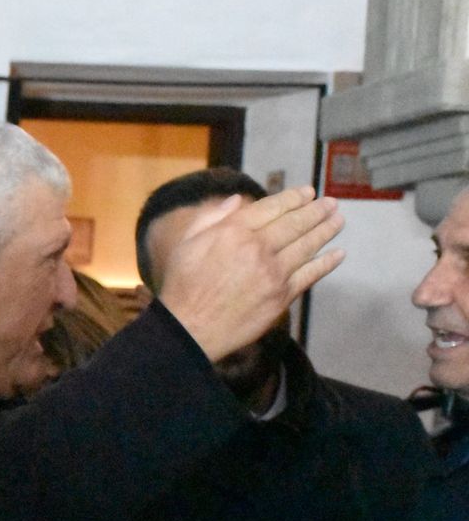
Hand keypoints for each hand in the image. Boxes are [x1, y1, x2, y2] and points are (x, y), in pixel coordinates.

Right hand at [159, 187, 344, 361]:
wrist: (189, 328)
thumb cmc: (182, 285)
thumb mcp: (186, 243)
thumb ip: (210, 218)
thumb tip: (236, 200)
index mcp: (234, 231)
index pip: (272, 208)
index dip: (293, 198)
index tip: (308, 192)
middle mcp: (258, 247)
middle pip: (295, 223)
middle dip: (316, 211)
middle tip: (331, 203)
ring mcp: (273, 272)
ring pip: (307, 246)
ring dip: (326, 231)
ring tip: (338, 220)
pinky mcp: (281, 296)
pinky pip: (310, 275)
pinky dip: (326, 263)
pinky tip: (338, 254)